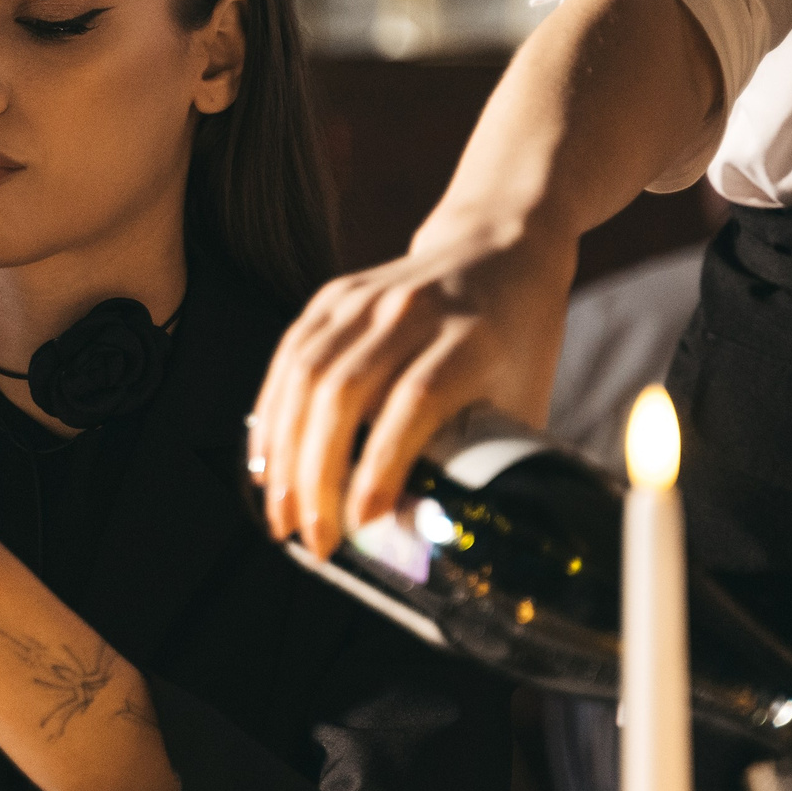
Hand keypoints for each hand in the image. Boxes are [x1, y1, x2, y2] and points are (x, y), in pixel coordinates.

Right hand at [250, 213, 577, 555]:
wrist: (499, 247)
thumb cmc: (517, 342)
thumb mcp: (524, 400)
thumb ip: (490, 461)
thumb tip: (450, 543)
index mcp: (472, 339)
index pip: (416, 401)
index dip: (383, 465)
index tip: (362, 525)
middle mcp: (414, 312)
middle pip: (345, 392)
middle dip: (317, 475)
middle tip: (312, 539)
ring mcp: (366, 297)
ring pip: (306, 376)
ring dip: (284, 454)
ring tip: (281, 514)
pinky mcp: (333, 295)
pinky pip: (289, 358)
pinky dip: (272, 415)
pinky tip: (267, 462)